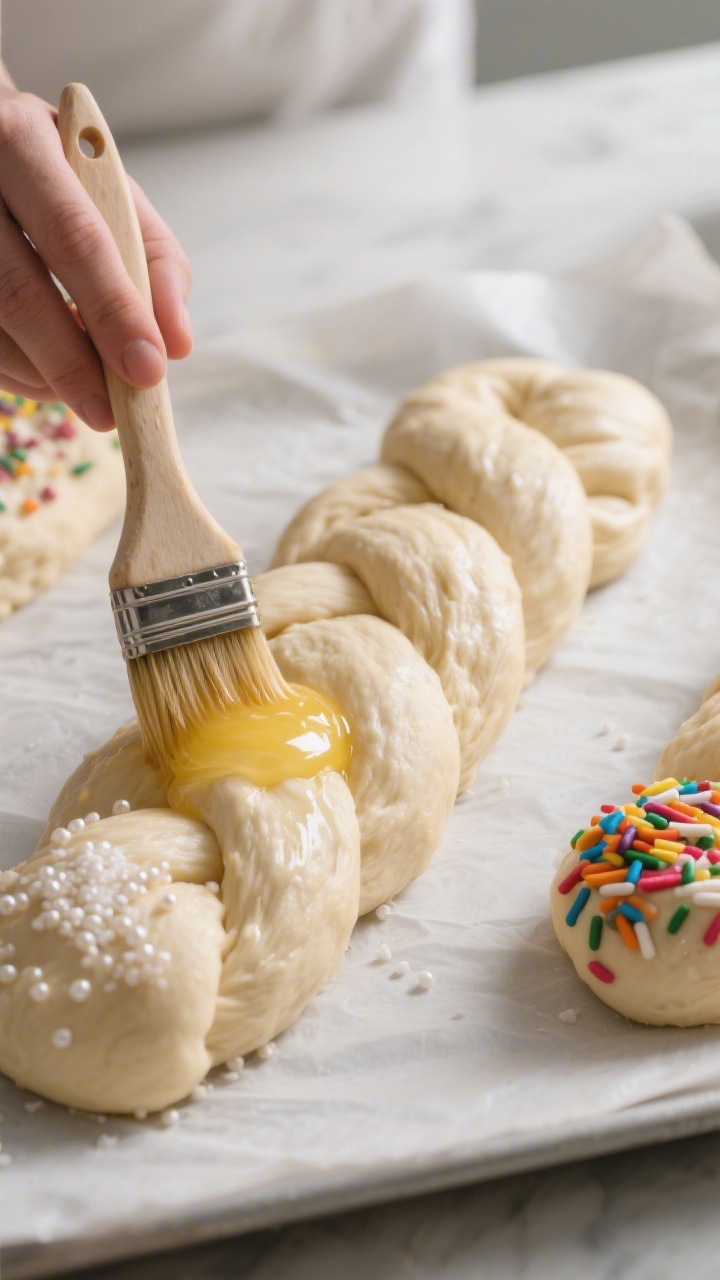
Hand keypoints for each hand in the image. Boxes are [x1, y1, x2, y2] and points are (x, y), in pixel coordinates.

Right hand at [0, 77, 191, 428]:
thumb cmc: (52, 174)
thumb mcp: (109, 193)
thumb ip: (153, 261)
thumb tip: (176, 344)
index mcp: (19, 140)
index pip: (73, 236)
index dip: (113, 309)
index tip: (147, 368)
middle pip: (17, 290)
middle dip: (72, 363)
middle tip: (110, 413)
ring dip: (40, 376)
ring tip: (84, 395)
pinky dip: (14, 375)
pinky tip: (44, 375)